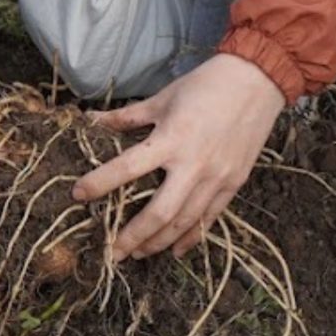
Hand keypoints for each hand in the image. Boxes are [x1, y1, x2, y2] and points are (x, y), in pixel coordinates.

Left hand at [77, 53, 286, 259]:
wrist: (258, 81)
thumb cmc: (207, 85)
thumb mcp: (164, 97)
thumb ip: (127, 117)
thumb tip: (91, 120)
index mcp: (171, 138)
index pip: (127, 167)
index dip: (99, 183)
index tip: (78, 195)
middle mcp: (193, 164)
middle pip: (158, 213)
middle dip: (133, 236)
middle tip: (112, 252)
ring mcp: (217, 177)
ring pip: (184, 222)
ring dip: (158, 242)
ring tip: (138, 254)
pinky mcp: (234, 182)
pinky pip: (210, 217)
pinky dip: (191, 237)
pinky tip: (175, 250)